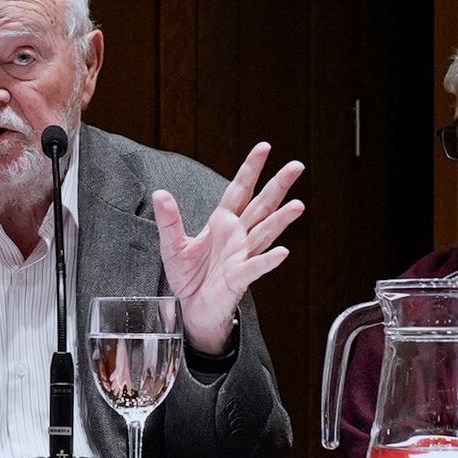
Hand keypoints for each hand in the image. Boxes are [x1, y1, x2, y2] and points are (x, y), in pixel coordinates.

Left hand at [151, 144, 303, 357]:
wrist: (191, 309)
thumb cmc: (189, 278)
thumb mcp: (172, 245)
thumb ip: (169, 220)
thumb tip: (160, 193)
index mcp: (222, 222)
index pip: (239, 189)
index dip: (251, 169)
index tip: (264, 148)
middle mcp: (238, 235)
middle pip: (262, 205)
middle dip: (278, 185)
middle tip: (296, 166)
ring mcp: (242, 255)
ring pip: (265, 232)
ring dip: (281, 220)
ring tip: (297, 205)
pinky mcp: (240, 278)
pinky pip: (255, 267)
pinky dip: (268, 260)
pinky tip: (282, 252)